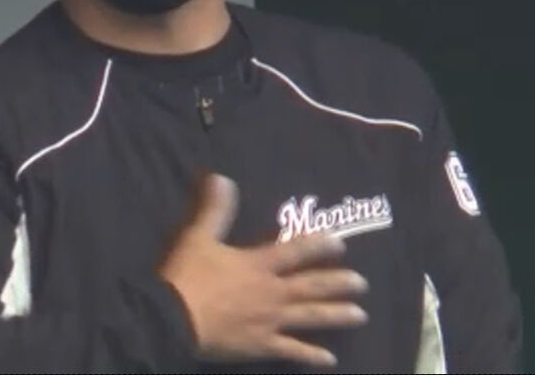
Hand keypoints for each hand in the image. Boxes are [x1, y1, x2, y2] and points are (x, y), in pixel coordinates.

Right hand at [158, 174, 368, 367]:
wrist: (172, 319)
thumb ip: (215, 209)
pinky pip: (292, 351)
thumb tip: (222, 178)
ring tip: (360, 315)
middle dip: (339, 282)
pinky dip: (311, 355)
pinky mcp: (261, 346)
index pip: (295, 251)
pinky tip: (330, 359)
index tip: (340, 242)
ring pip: (310, 317)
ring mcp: (269, 321)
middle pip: (312, 285)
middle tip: (362, 283)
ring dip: (336, 315)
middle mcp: (272, 291)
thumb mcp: (198, 237)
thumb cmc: (186, 277)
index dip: (318, 245)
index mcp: (258, 264)